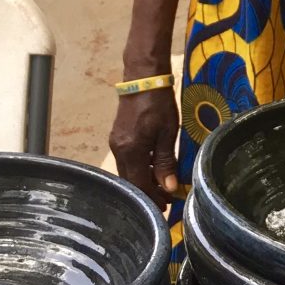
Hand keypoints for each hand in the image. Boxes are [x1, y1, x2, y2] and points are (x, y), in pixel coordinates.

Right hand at [109, 88, 181, 208]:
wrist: (142, 79)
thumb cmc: (159, 104)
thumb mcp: (167, 133)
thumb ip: (166, 161)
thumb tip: (169, 188)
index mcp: (131, 150)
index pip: (139, 184)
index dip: (152, 197)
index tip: (166, 206)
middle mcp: (119, 150)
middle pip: (131, 181)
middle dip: (147, 193)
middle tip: (165, 201)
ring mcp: (116, 144)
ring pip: (128, 172)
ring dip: (143, 181)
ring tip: (160, 188)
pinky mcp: (117, 138)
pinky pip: (127, 161)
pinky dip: (139, 169)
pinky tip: (151, 170)